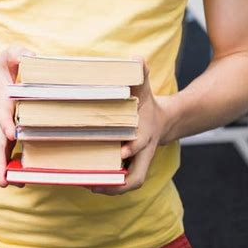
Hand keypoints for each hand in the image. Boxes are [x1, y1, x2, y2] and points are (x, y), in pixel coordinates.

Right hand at [0, 45, 34, 187]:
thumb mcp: (5, 57)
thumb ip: (17, 54)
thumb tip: (33, 57)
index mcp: (0, 100)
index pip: (2, 114)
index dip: (6, 123)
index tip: (11, 133)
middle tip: (2, 178)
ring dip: (2, 169)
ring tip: (10, 184)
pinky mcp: (1, 139)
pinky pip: (4, 154)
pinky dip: (9, 168)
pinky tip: (21, 179)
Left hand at [88, 60, 166, 195]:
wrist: (161, 121)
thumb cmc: (147, 103)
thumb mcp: (145, 87)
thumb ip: (141, 73)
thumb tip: (137, 59)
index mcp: (146, 133)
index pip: (141, 144)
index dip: (133, 149)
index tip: (122, 152)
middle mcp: (143, 152)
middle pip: (137, 177)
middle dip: (118, 183)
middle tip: (95, 181)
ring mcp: (138, 163)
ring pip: (128, 184)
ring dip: (109, 188)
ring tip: (86, 184)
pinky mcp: (130, 167)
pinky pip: (121, 182)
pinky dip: (107, 185)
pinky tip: (86, 180)